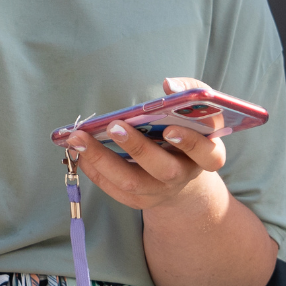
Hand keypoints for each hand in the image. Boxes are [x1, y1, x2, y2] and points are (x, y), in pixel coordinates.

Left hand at [65, 77, 227, 211]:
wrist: (181, 173)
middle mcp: (183, 176)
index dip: (189, 142)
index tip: (169, 128)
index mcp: (206, 155)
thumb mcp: (197, 112)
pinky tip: (79, 152)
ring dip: (103, 159)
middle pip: (164, 169)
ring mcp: (160, 192)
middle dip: (137, 147)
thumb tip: (170, 85)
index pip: (207, 154)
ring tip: (79, 138)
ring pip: (132, 182)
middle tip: (114, 126)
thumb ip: (189, 92)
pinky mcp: (139, 200)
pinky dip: (95, 170)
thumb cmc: (187, 131)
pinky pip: (114, 189)